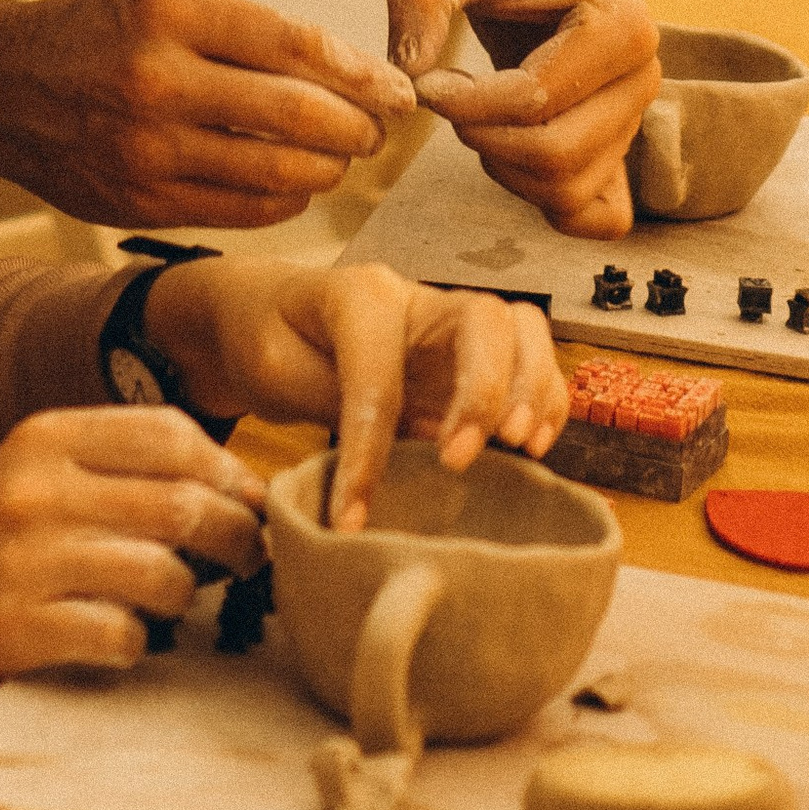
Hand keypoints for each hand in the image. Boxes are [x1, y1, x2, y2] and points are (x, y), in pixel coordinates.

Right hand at [0, 0, 413, 231]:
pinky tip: (296, 185)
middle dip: (358, 127)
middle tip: (380, 128)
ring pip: (276, 172)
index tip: (397, 88)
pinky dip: (284, 200)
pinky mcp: (138, 202)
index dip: (362, 74)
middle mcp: (158, 80)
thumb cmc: (95, 34)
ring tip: (343, 156)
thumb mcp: (165, 1)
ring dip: (328, 168)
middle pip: (298, 115)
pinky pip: (240, 212)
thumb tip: (348, 74)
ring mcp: (146, 149)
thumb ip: (250, 34)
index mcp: (171, 12)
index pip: (297, 46)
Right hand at [0, 406, 267, 695]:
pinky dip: (136, 644)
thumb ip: (113, 467)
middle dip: (236, 538)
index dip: (228, 470)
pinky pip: (119, 636)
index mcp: (44, 438)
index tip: (250, 501)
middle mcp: (35, 491)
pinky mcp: (14, 630)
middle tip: (249, 561)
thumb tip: (228, 485)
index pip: (169, 433)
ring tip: (175, 603)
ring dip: (186, 596)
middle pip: (181, 504)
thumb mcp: (31, 474)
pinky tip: (121, 640)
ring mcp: (23, 562)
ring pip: (161, 574)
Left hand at [148, 256, 568, 527]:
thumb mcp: (275, 372)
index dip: (370, 450)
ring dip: (533, 390)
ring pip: (522, 329)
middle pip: (485, 321)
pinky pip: (530, 358)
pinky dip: (545, 398)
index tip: (353, 515)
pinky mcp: (467, 354)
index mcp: (359, 294)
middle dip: (486, 393)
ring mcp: (448, 323)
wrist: (263, 312)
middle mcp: (417, 298)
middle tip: (459, 460)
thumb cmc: (265, 338)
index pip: (380, 373)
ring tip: (521, 449)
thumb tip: (377, 478)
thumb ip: (333, 408)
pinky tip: (531, 447)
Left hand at [386, 0, 659, 236]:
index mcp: (622, 27)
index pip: (536, 101)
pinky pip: (600, 214)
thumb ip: (422, 1)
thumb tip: (406, 78)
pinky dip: (550, 204)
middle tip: (444, 96)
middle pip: (557, 156)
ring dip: (504, 168)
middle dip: (482, 137)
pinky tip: (506, 155)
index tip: (426, 80)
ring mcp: (636, 118)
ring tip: (472, 114)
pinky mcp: (619, 144)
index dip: (465, 104)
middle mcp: (642, 79)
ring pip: (569, 190)